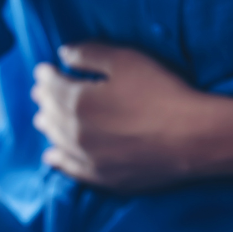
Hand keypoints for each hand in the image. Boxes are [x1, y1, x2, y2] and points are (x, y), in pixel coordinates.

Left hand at [31, 42, 217, 190]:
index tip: (43, 70)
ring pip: (57, 140)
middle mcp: (75, 131)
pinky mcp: (102, 177)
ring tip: (40, 119)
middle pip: (51, 113)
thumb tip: (62, 53)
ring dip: (47, 126)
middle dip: (44, 100)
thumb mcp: (126, 60)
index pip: (52, 86)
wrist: (193, 138)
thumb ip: (89, 54)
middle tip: (39, 93)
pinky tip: (51, 156)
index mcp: (77, 100)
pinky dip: (57, 160)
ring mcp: (87, 157)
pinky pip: (70, 169)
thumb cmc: (162, 93)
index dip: (46, 76)